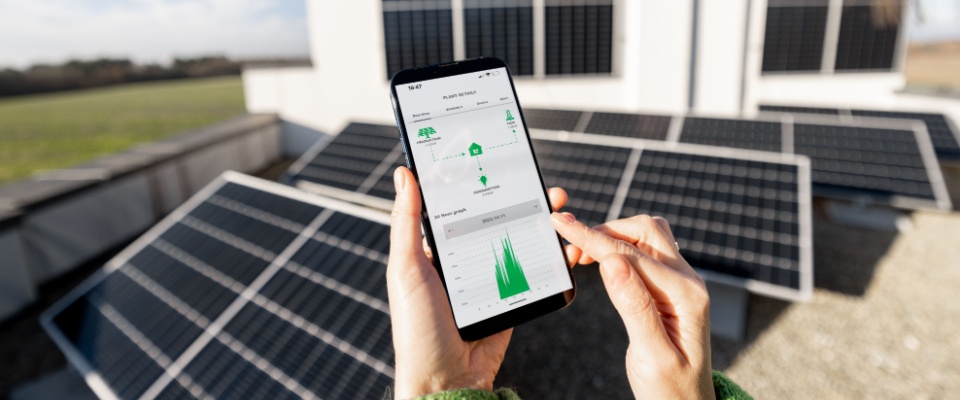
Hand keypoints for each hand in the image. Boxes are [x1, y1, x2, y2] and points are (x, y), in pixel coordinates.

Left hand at [387, 167, 569, 397]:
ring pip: (519, 240)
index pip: (459, 205)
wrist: (447, 381)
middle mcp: (464, 258)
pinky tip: (566, 244)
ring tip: (559, 207)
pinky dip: (552, 257)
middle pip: (497, 218)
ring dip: (541, 222)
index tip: (499, 159)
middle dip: (522, 197)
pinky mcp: (511, 297)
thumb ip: (406, 222)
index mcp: (436, 248)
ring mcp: (489, 277)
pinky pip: (533, 271)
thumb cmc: (417, 328)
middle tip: (542, 183)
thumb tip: (404, 173)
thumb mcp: (406, 269)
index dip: (480, 182)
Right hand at [550, 213, 714, 398]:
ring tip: (581, 255)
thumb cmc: (670, 389)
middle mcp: (688, 281)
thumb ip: (634, 307)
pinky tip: (600, 262)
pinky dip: (619, 248)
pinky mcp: (669, 288)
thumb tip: (612, 263)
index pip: (630, 255)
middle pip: (644, 231)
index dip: (592, 238)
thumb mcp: (651, 355)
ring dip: (612, 236)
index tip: (561, 223)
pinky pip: (644, 253)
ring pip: (645, 236)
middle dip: (603, 231)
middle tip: (569, 249)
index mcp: (686, 295)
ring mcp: (680, 282)